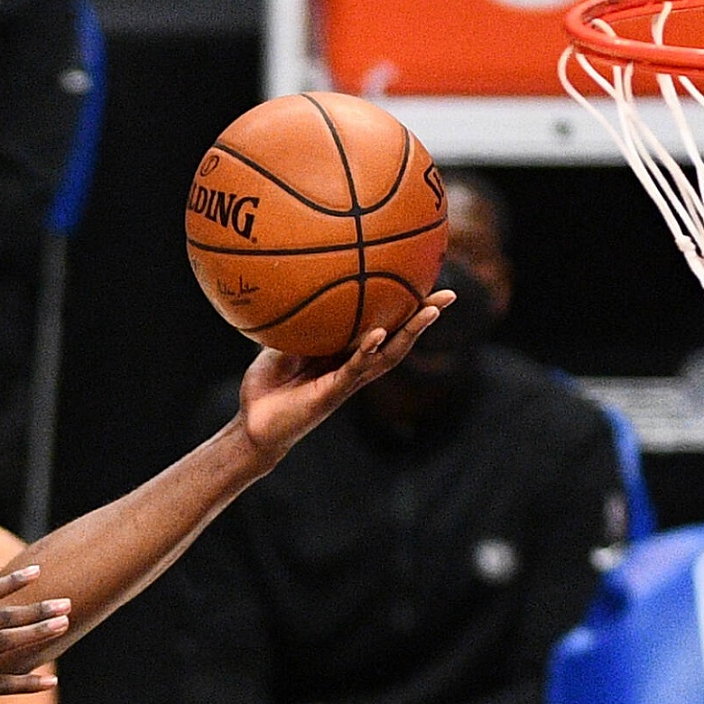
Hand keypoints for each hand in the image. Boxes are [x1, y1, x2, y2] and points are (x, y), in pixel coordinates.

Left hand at [233, 291, 455, 461]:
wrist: (253, 424)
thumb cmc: (267, 386)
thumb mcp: (281, 343)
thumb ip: (296, 321)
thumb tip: (302, 284)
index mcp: (344, 353)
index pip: (382, 324)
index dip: (404, 306)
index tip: (424, 279)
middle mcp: (353, 367)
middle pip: (398, 339)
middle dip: (424, 318)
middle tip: (450, 294)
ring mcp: (346, 381)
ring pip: (387, 356)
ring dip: (411, 333)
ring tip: (431, 310)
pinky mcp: (332, 394)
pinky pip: (354, 371)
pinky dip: (367, 352)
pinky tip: (380, 334)